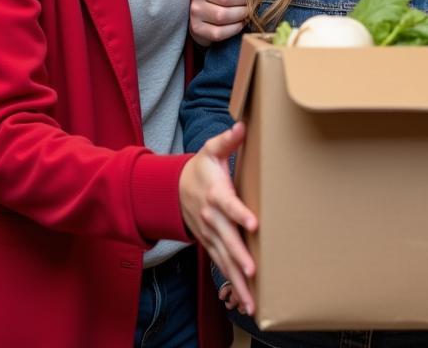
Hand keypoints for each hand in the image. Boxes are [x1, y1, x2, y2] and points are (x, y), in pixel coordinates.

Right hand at [179, 122, 258, 311]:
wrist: (172, 190)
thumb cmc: (199, 168)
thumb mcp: (210, 150)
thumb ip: (226, 140)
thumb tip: (241, 126)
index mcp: (215, 194)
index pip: (229, 205)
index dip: (241, 213)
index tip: (255, 224)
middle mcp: (212, 218)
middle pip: (227, 239)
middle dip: (239, 257)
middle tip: (253, 272)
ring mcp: (210, 235)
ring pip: (224, 259)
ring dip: (237, 281)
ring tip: (251, 300)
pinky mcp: (210, 244)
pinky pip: (221, 266)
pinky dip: (232, 284)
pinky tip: (244, 300)